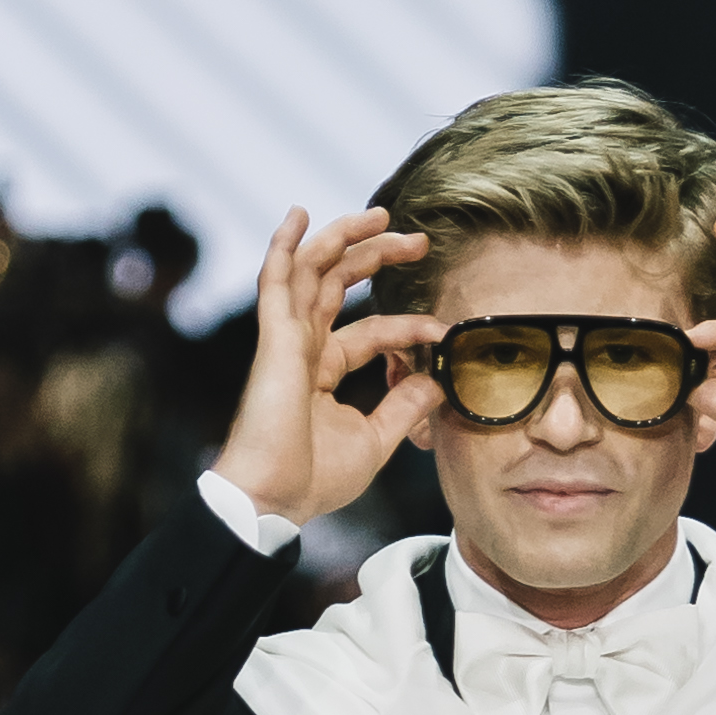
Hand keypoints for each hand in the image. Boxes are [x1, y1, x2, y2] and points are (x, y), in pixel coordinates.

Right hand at [212, 207, 442, 528]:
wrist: (272, 500)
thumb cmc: (311, 480)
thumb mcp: (374, 440)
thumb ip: (403, 407)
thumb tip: (435, 381)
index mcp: (322, 370)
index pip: (371, 332)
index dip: (407, 325)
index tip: (443, 330)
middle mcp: (303, 347)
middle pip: (340, 285)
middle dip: (378, 257)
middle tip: (418, 241)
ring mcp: (285, 339)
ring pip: (312, 270)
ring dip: (344, 238)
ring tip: (380, 215)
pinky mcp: (274, 340)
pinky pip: (276, 282)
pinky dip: (284, 246)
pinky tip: (298, 215)